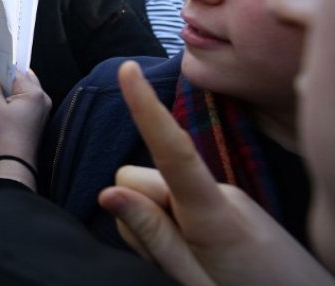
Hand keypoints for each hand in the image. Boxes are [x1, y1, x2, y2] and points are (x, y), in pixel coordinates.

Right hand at [0, 69, 50, 189]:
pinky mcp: (42, 117)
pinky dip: (20, 99)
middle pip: (26, 78)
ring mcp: (45, 108)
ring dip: (16, 89)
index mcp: (34, 92)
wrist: (16, 159)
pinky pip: (31, 100)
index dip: (2, 71)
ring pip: (29, 89)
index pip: (17, 72)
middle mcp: (44, 97)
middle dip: (11, 78)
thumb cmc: (4, 131)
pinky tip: (7, 104)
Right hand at [97, 61, 334, 285]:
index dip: (146, 108)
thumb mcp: (195, 280)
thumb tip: (107, 194)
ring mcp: (225, 194)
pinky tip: (200, 255)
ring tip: (190, 262)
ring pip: (155, 192)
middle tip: (168, 257)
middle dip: (136, 210)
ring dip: (154, 222)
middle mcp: (218, 191)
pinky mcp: (227, 201)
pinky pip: (175, 200)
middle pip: (141, 178)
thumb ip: (152, 236)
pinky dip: (171, 223)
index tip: (128, 69)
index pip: (173, 151)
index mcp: (212, 213)